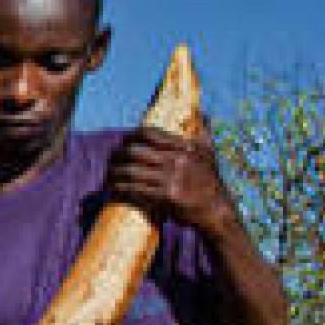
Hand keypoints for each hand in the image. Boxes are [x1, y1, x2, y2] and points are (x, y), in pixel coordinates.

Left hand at [104, 126, 236, 236]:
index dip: (132, 136)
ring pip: (131, 171)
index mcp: (184, 148)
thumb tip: (203, 114)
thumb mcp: (209, 155)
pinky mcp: (165, 196)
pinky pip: (135, 189)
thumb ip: (203, 134)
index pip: (150, 134)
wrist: (217, 211)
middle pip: (134, 152)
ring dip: (114, 174)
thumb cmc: (210, 183)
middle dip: (118, 156)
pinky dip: (121, 188)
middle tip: (110, 160)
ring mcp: (170, 178)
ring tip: (108, 176)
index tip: (123, 142)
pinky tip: (114, 189)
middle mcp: (176, 160)